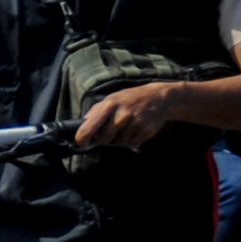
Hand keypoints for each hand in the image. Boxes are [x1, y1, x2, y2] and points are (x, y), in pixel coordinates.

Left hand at [73, 80, 188, 150]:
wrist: (158, 97)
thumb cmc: (130, 99)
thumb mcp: (111, 99)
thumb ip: (95, 112)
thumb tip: (81, 126)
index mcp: (109, 106)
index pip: (88, 129)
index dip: (82, 139)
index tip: (81, 143)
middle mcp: (122, 115)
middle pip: (103, 140)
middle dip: (102, 141)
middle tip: (106, 135)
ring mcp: (135, 123)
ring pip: (118, 144)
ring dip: (118, 140)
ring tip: (124, 129)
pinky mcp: (146, 131)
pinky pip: (132, 144)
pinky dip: (130, 141)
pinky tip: (134, 130)